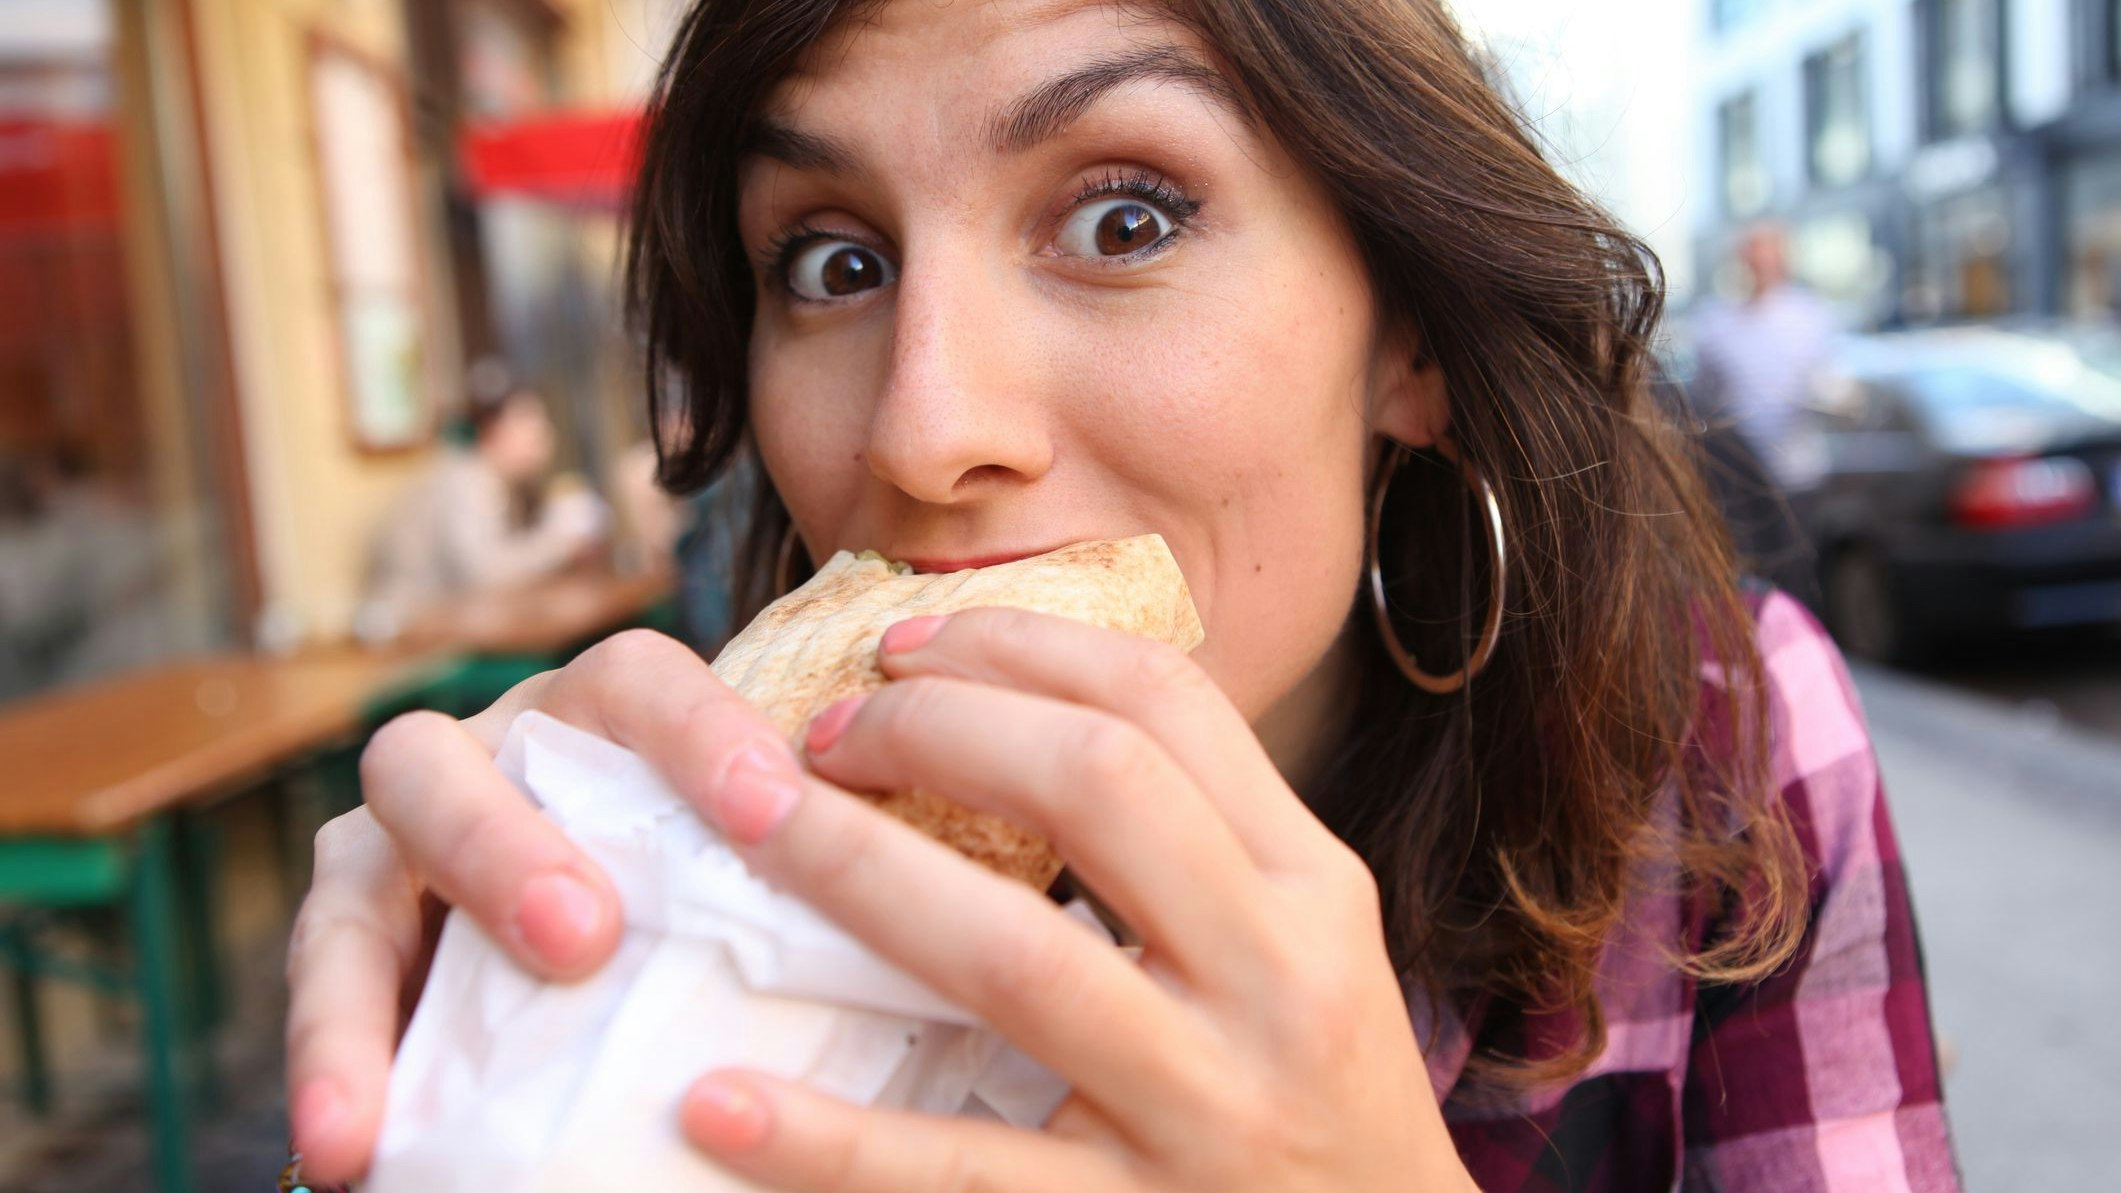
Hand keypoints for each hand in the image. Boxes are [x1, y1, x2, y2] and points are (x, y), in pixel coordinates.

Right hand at [283, 631, 803, 1183]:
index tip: (774, 814)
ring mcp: (398, 841)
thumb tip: (934, 954)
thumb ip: (806, 880)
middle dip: (502, 844)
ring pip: (349, 872)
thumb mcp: (759, 867)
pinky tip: (346, 1156)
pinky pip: (323, 992)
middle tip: (581, 938)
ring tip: (370, 1118)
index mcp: (595, 717)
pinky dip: (330, 1068)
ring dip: (357, 990)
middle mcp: (482, 757)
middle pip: (451, 757)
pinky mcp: (348, 933)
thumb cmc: (725, 883)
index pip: (639, 683)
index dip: (702, 735)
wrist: (624, 942)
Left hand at [676, 609, 1475, 1192]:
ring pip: (1012, 957)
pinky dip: (828, 1143)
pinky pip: (957, 1176)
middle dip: (935, 727)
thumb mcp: (1301, 941)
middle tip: (819, 730)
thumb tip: (1007, 712)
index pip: (1167, 703)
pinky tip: (717, 1103)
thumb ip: (1191, 839)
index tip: (904, 643)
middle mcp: (1274, 980)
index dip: (1019, 646)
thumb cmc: (1322, 1092)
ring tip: (745, 820)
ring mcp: (1203, 1111)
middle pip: (1096, 784)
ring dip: (857, 870)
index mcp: (1310, 884)